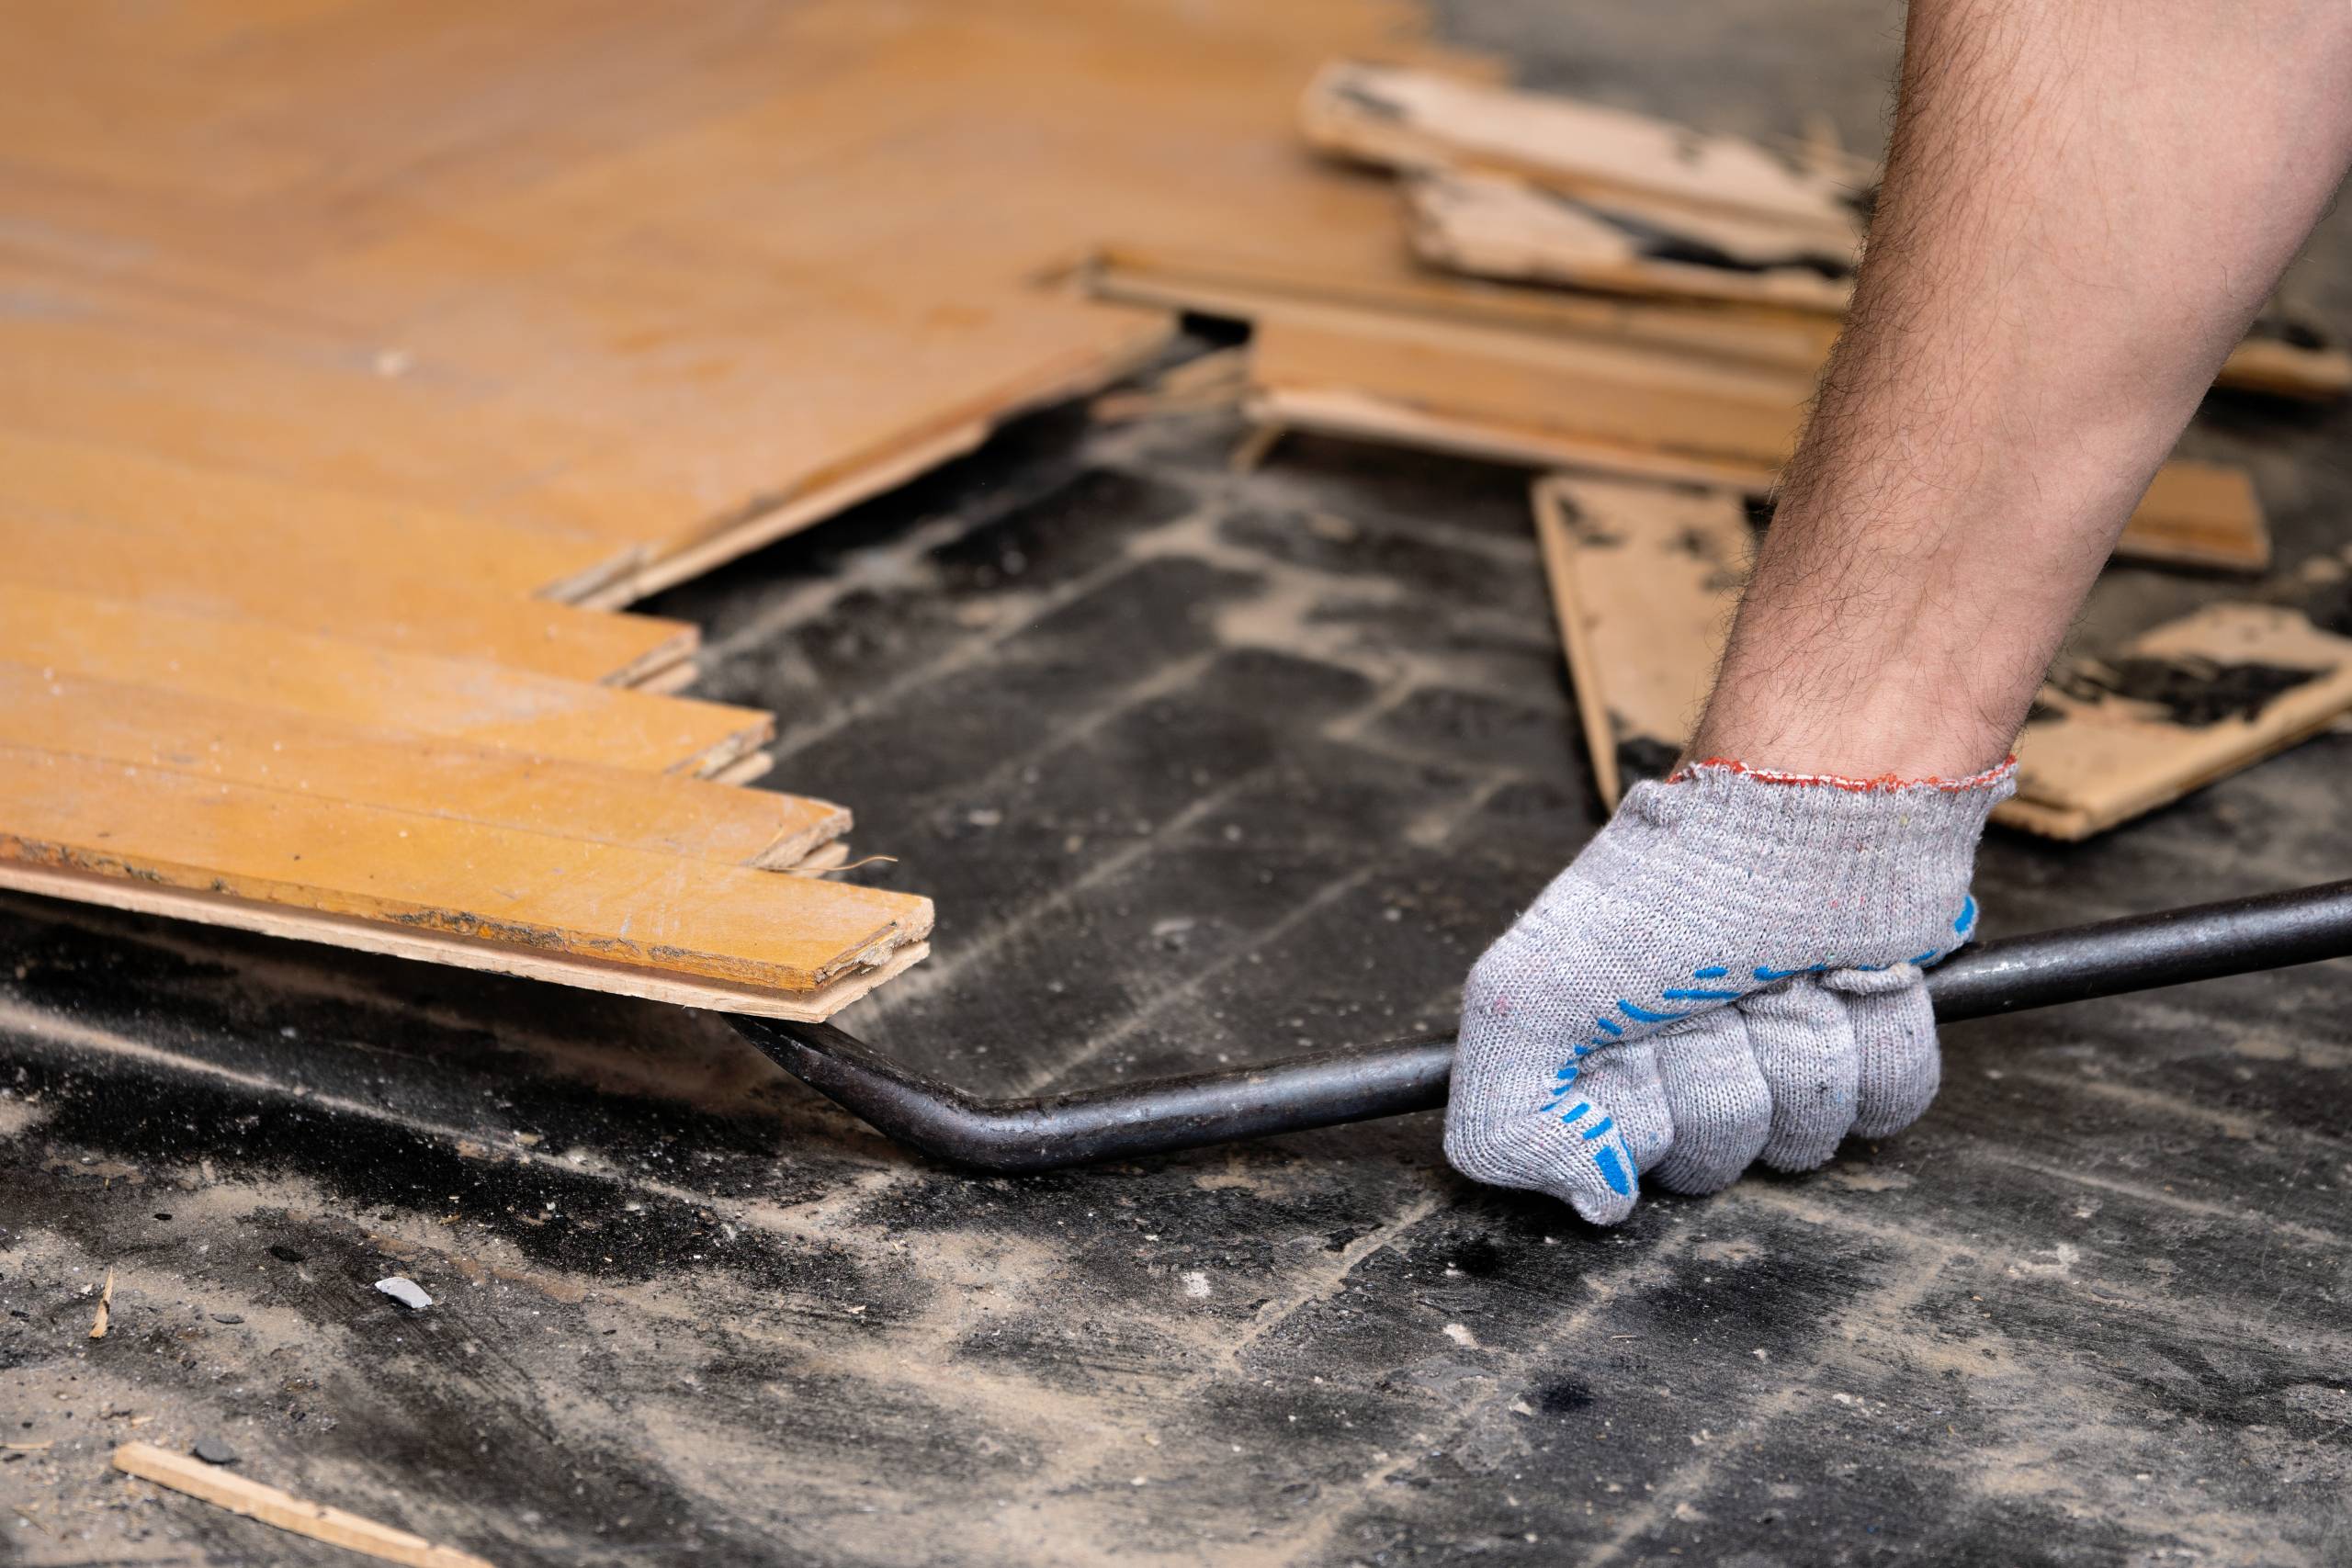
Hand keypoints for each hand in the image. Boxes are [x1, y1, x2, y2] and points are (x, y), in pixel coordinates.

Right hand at [1444, 757, 2012, 1223]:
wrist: (1806, 803)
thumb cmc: (1669, 883)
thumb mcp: (1524, 993)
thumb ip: (1503, 1121)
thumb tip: (1599, 1200)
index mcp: (1601, 1065)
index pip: (1613, 1173)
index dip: (1627, 1114)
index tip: (1626, 1039)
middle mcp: (1689, 1071)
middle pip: (1710, 1165)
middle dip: (1714, 1079)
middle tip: (1704, 1000)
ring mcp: (1781, 1059)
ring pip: (1800, 1140)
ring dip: (1793, 1052)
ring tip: (1775, 976)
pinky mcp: (1871, 1043)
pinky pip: (1885, 1105)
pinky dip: (1870, 1039)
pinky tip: (1843, 978)